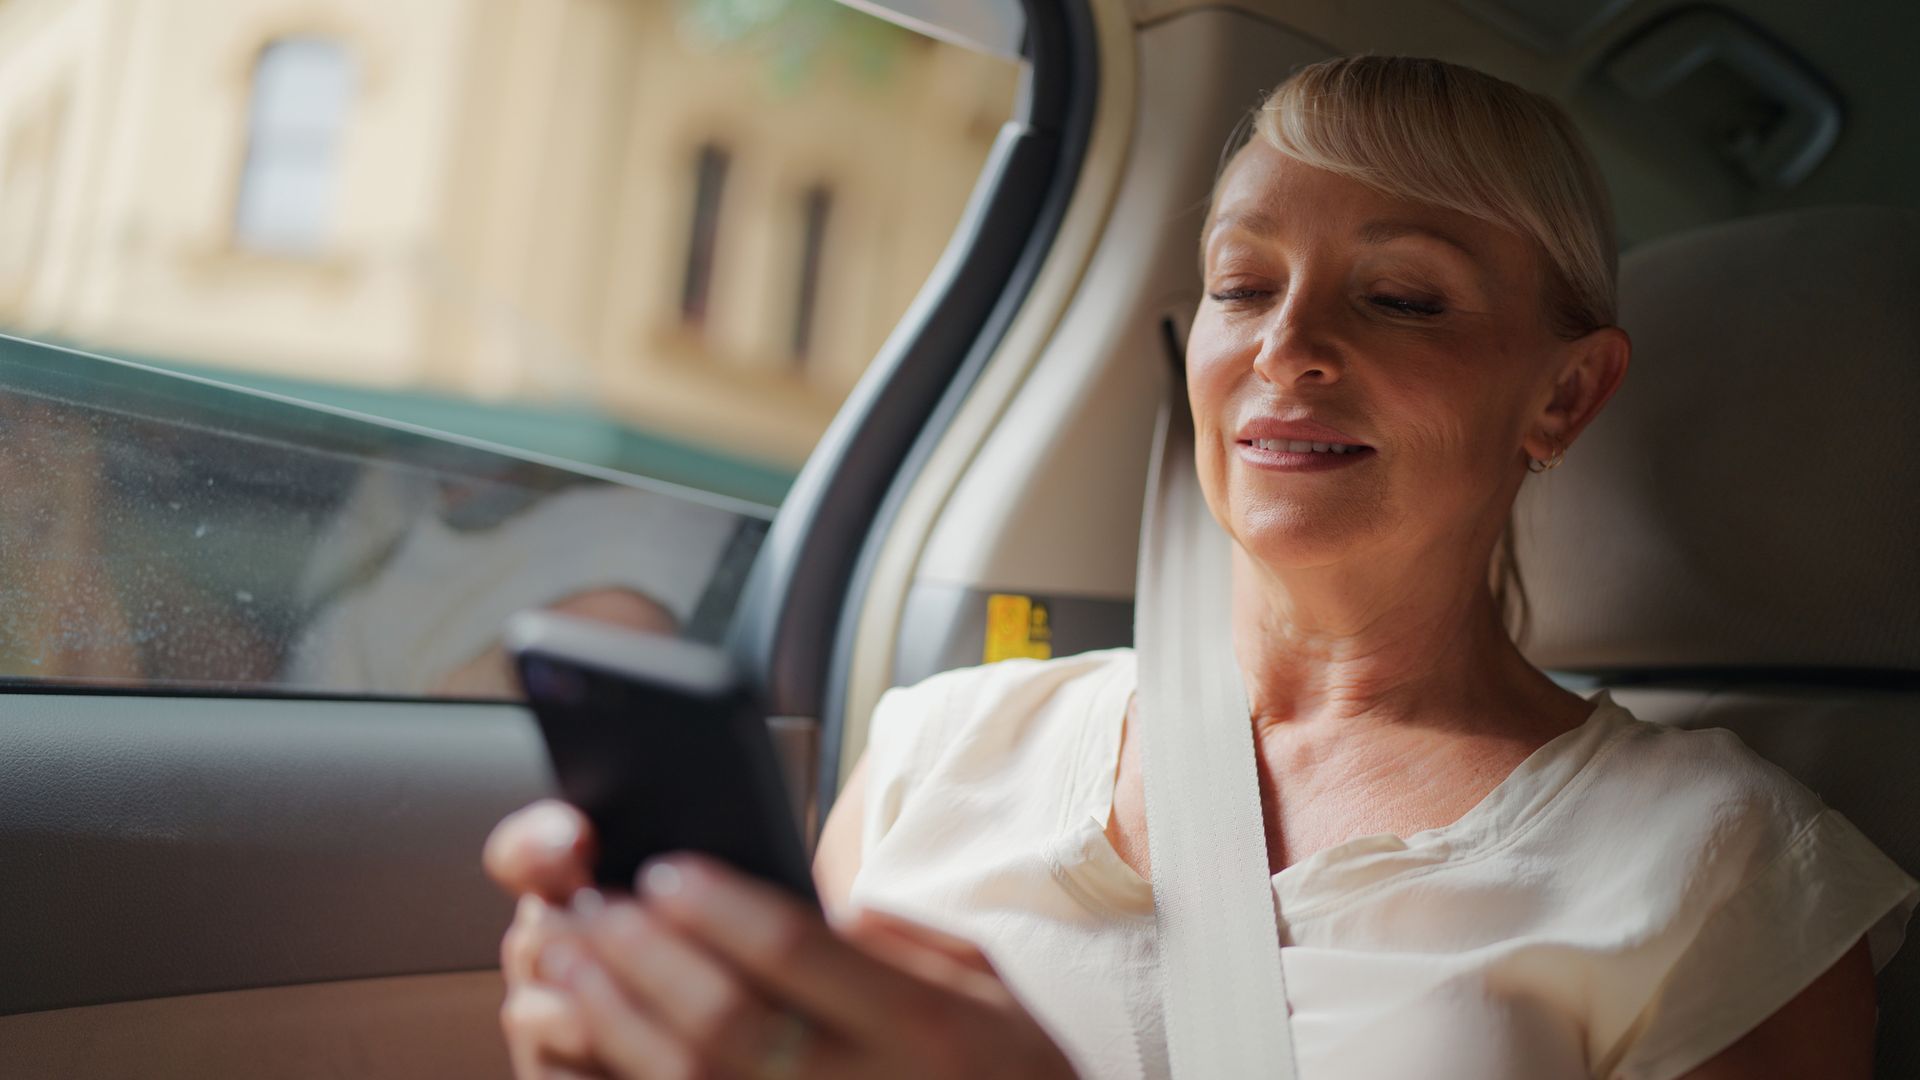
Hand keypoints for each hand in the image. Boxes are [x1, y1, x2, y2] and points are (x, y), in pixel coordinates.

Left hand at [484, 802, 1079, 1079]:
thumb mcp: (986, 989)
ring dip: (612, 1019)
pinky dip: (629, 1076)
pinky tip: (588, 1041)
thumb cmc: (1014, 1073)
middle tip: (586, 906)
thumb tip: (808, 906)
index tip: (663, 868)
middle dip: (641, 957)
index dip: (718, 907)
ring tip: (561, 964)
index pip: (799, 951)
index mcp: (926, 1025)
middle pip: (726, 1018)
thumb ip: (899, 943)